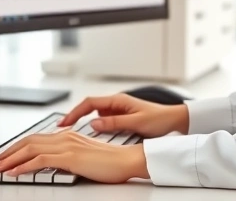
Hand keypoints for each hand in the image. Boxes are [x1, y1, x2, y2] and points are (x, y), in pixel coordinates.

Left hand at [0, 130, 147, 182]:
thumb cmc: (110, 162)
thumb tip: (51, 164)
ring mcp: (67, 146)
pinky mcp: (70, 157)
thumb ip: (67, 157)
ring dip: (10, 159)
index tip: (3, 157)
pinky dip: (23, 166)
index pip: (35, 139)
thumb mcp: (83, 158)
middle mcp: (65, 137)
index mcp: (67, 136)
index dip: (16, 148)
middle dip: (7, 152)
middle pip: (28, 141)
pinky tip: (14, 172)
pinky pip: (40, 161)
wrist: (127, 161)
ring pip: (30, 149)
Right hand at [58, 93, 188, 137]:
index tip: (64, 122)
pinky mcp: (121, 118)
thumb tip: (93, 123)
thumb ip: (114, 123)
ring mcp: (118, 110)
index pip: (89, 103)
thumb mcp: (136, 122)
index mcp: (118, 100)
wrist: (175, 120)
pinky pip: (102, 121)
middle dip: (74, 116)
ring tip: (70, 132)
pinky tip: (88, 135)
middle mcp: (116, 103)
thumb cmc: (159, 119)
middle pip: (88, 107)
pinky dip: (93, 126)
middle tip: (61, 128)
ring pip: (94, 114)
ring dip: (82, 121)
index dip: (74, 112)